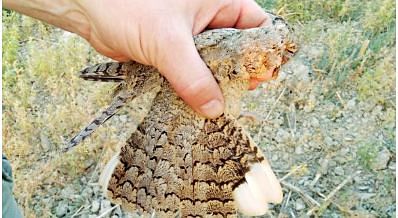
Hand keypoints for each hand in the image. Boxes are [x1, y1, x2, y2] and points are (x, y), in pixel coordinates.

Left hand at [4, 0, 272, 117]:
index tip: (261, 76)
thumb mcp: (168, 41)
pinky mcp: (175, 51)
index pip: (256, 25)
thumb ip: (193, 76)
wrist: (90, 11)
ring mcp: (192, 36)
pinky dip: (197, 86)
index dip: (262, 51)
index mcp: (218, 1)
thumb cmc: (129, 7)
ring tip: (221, 103)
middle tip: (239, 94)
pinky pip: (194, 71)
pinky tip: (200, 102)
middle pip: (238, 48)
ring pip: (215, 63)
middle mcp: (209, 17)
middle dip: (239, 71)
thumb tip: (215, 108)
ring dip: (216, 82)